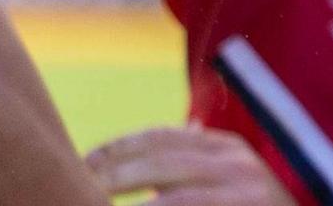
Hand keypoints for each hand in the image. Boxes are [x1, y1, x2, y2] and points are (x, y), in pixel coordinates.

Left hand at [86, 127, 293, 205]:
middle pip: (161, 163)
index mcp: (225, 146)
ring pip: (173, 200)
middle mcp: (235, 163)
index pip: (161, 137)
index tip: (84, 161)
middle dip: (114, 175)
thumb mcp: (230, 174)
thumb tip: (175, 133)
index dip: (118, 147)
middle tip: (79, 187)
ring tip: (95, 205)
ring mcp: (242, 193)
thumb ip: (197, 158)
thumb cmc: (253, 205)